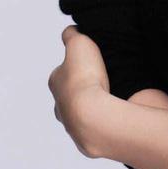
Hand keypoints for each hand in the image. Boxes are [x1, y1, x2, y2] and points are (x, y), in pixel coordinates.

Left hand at [47, 24, 109, 157]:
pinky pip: (94, 125)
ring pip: (80, 112)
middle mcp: (59, 104)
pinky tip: (113, 114)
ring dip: (92, 105)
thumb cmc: (85, 78)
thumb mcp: (78, 43)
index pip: (61, 70)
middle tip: (101, 80)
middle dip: (82, 87)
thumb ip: (72, 34)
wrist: (94, 115)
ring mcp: (71, 123)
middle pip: (69, 93)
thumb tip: (71, 30)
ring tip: (110, 98)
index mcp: (55, 81)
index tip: (89, 61)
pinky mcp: (86, 138)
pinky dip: (102, 119)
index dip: (75, 64)